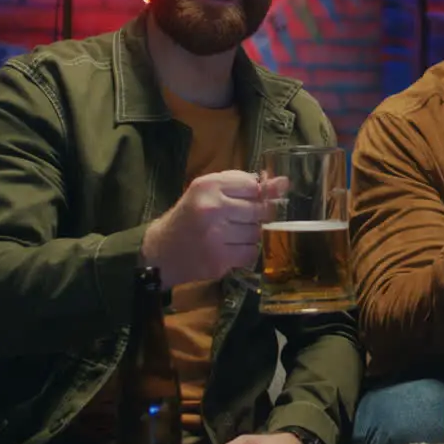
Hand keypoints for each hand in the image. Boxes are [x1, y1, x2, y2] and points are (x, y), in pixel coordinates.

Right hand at [141, 170, 288, 287]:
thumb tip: (283, 183)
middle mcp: (212, 208)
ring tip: (231, 235)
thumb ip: (245, 184)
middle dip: (255, 217)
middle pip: (259, 210)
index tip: (247, 201)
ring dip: (250, 235)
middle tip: (238, 221)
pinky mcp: (219, 260)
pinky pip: (252, 253)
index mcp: (208, 186)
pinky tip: (230, 249)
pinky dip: (246, 252)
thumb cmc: (189, 217)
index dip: (255, 195)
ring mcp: (216, 236)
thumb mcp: (210, 192)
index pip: (253, 186)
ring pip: (257, 233)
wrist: (160, 253)